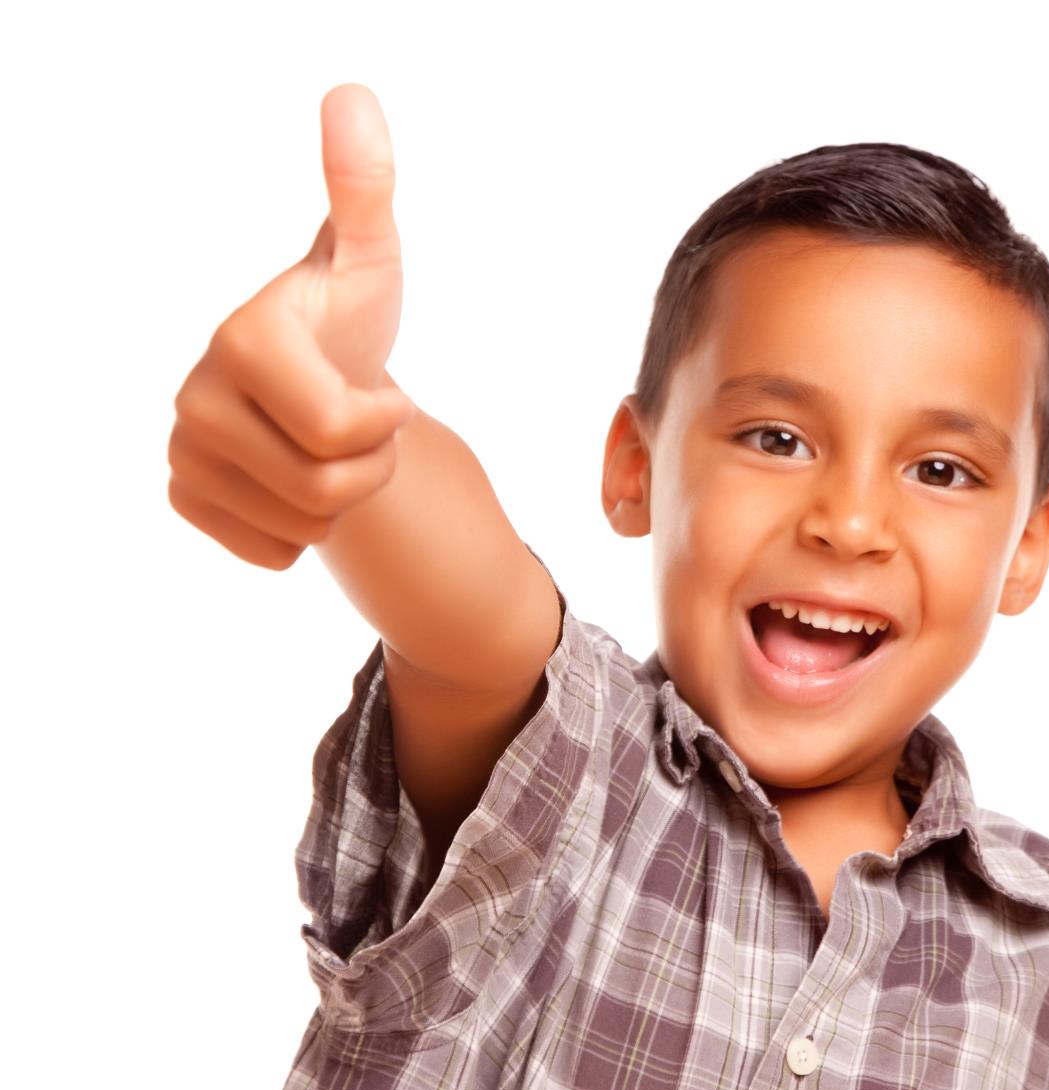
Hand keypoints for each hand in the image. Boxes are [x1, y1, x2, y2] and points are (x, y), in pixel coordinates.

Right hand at [167, 83, 412, 569]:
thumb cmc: (351, 321)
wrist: (322, 384)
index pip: (339, 430)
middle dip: (370, 464)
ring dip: (343, 498)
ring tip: (330, 447)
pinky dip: (305, 530)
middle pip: (325, 485)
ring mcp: (183, 450)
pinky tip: (297, 477)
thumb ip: (363, 189)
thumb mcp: (370, 260)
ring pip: (305, 524)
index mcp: (243, 337)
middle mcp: (195, 396)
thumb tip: (352, 95)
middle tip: (361, 426)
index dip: (382, 422)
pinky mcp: (186, 496)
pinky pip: (274, 552)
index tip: (379, 391)